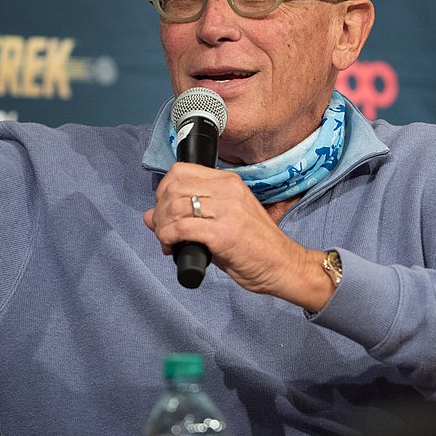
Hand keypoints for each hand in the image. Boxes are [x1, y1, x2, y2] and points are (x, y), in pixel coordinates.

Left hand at [143, 163, 336, 311]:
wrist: (285, 265)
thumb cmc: (256, 246)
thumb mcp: (222, 222)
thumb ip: (188, 216)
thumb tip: (150, 216)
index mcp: (229, 182)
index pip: (181, 170)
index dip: (164, 189)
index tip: (164, 209)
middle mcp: (227, 190)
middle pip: (173, 186)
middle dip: (159, 210)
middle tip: (162, 230)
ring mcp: (226, 211)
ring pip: (174, 206)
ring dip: (162, 227)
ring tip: (167, 242)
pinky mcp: (223, 234)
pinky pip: (181, 228)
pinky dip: (168, 238)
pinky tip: (171, 248)